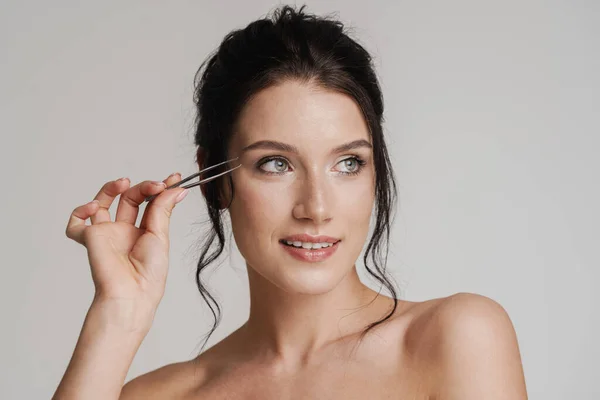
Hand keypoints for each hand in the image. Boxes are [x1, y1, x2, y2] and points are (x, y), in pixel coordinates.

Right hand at [65, 173, 188, 309]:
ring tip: (124, 183)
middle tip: (156, 185)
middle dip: (143, 187)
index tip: (174, 177)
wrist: (131, 293)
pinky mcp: (89, 239)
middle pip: (129, 198)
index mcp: (144, 232)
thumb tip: (176, 188)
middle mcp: (124, 231)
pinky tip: (94, 207)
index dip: (160, 189)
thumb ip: (163, 208)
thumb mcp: (160, 235)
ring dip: (112, 188)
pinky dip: (81, 211)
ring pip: (102, 203)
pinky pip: (76, 223)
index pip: (150, 203)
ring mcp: (106, 234)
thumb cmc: (149, 274)